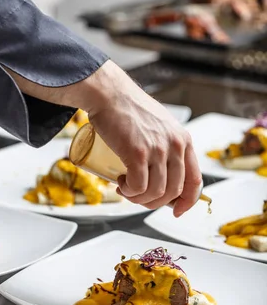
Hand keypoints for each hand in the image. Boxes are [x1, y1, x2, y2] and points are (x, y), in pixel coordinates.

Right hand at [7, 59, 201, 215]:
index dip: (186, 201)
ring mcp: (158, 149)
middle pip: (173, 191)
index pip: (195, 181)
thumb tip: (162, 176)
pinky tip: (121, 183)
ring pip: (155, 192)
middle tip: (136, 196)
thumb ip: (166, 145)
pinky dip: (129, 192)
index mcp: (184, 140)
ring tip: (125, 188)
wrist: (109, 94)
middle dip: (153, 202)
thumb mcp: (160, 126)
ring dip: (138, 198)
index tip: (176, 211)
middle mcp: (175, 145)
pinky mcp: (138, 153)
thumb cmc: (129, 109)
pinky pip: (138, 187)